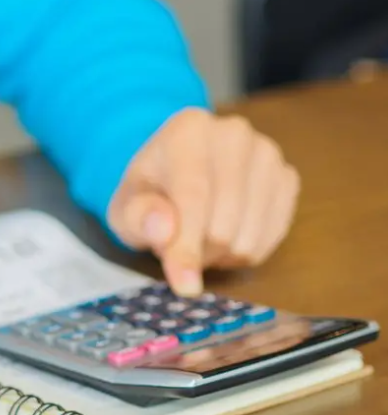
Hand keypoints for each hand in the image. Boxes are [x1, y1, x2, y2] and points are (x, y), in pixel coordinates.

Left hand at [107, 108, 299, 295]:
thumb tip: (164, 230)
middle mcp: (234, 133)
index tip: (184, 285)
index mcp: (188, 129)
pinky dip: (246, 250)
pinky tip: (225, 237)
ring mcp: (267, 154)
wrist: (175, 174)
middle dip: (198, 252)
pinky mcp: (287, 177)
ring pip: (249, 236)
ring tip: (199, 239)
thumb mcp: (126, 208)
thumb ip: (138, 218)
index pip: (193, 196)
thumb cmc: (149, 194)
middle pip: (223, 223)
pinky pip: (273, 236)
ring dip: (221, 255)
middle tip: (179, 249)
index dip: (187, 246)